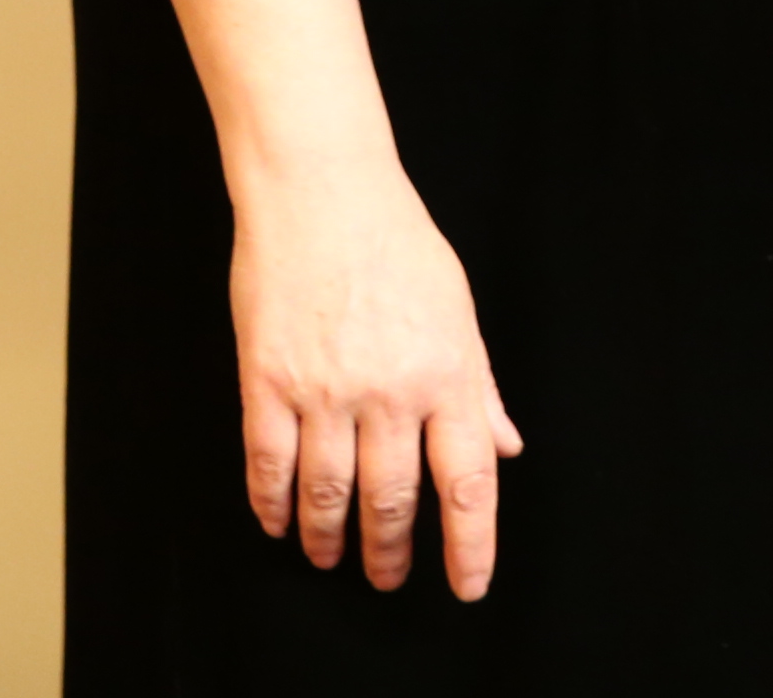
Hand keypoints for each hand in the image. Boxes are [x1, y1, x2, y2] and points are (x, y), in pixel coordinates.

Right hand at [231, 152, 522, 598]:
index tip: (467, 585)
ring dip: (330, 538)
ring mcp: (325, 389)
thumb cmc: (395, 238)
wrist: (320, 186)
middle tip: (387, 576)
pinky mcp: (267, 378)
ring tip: (330, 557)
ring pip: (328, 494)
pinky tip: (279, 521)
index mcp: (446, 374)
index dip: (470, 545)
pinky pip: (269, 462)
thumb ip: (479, 384)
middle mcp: (390, 391)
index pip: (467, 483)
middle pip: (393, 501)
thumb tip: (504, 448)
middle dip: (391, 551)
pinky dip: (273, 502)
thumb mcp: (458, 307)